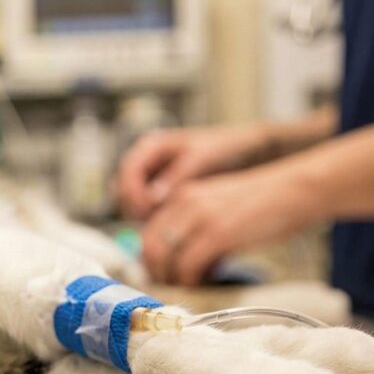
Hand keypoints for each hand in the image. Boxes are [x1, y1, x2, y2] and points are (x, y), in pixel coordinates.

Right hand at [118, 126, 271, 218]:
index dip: (133, 193)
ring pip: (134, 204)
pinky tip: (174, 226)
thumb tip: (154, 199)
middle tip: (156, 224)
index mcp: (151, 146)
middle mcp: (147, 162)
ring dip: (145, 217)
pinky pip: (149, 210)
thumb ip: (177, 177)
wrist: (249, 151)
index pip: (127, 172)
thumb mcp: (202, 159)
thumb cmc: (227, 147)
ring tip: (168, 226)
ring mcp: (152, 179)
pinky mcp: (162, 194)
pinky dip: (157, 219)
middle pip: (124, 191)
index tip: (147, 210)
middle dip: (136, 209)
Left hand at [140, 167, 316, 285]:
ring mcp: (200, 218)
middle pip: (151, 247)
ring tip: (189, 287)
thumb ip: (194, 224)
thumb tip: (178, 261)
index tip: (162, 275)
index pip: (149, 233)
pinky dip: (191, 280)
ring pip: (165, 258)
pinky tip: (205, 282)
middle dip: (157, 273)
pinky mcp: (218, 233)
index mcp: (182, 195)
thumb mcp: (217, 205)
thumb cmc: (261, 203)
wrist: (295, 190)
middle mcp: (185, 203)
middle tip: (172, 287)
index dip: (152, 260)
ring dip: (173, 279)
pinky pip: (189, 265)